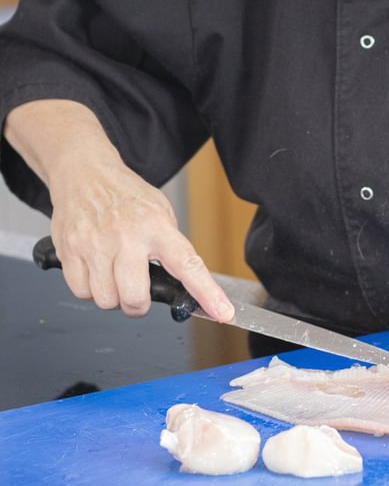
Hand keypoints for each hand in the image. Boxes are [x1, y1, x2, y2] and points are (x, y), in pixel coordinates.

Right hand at [6, 99, 234, 322]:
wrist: (84, 172)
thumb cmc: (125, 194)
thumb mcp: (160, 211)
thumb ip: (170, 246)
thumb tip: (185, 284)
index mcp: (156, 225)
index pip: (188, 264)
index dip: (206, 293)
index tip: (222, 312)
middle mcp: (127, 235)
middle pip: (135, 297)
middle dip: (138, 305)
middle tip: (137, 291)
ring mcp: (95, 244)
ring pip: (106, 300)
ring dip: (112, 297)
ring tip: (114, 274)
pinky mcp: (70, 250)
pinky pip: (81, 292)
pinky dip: (89, 289)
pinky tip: (95, 270)